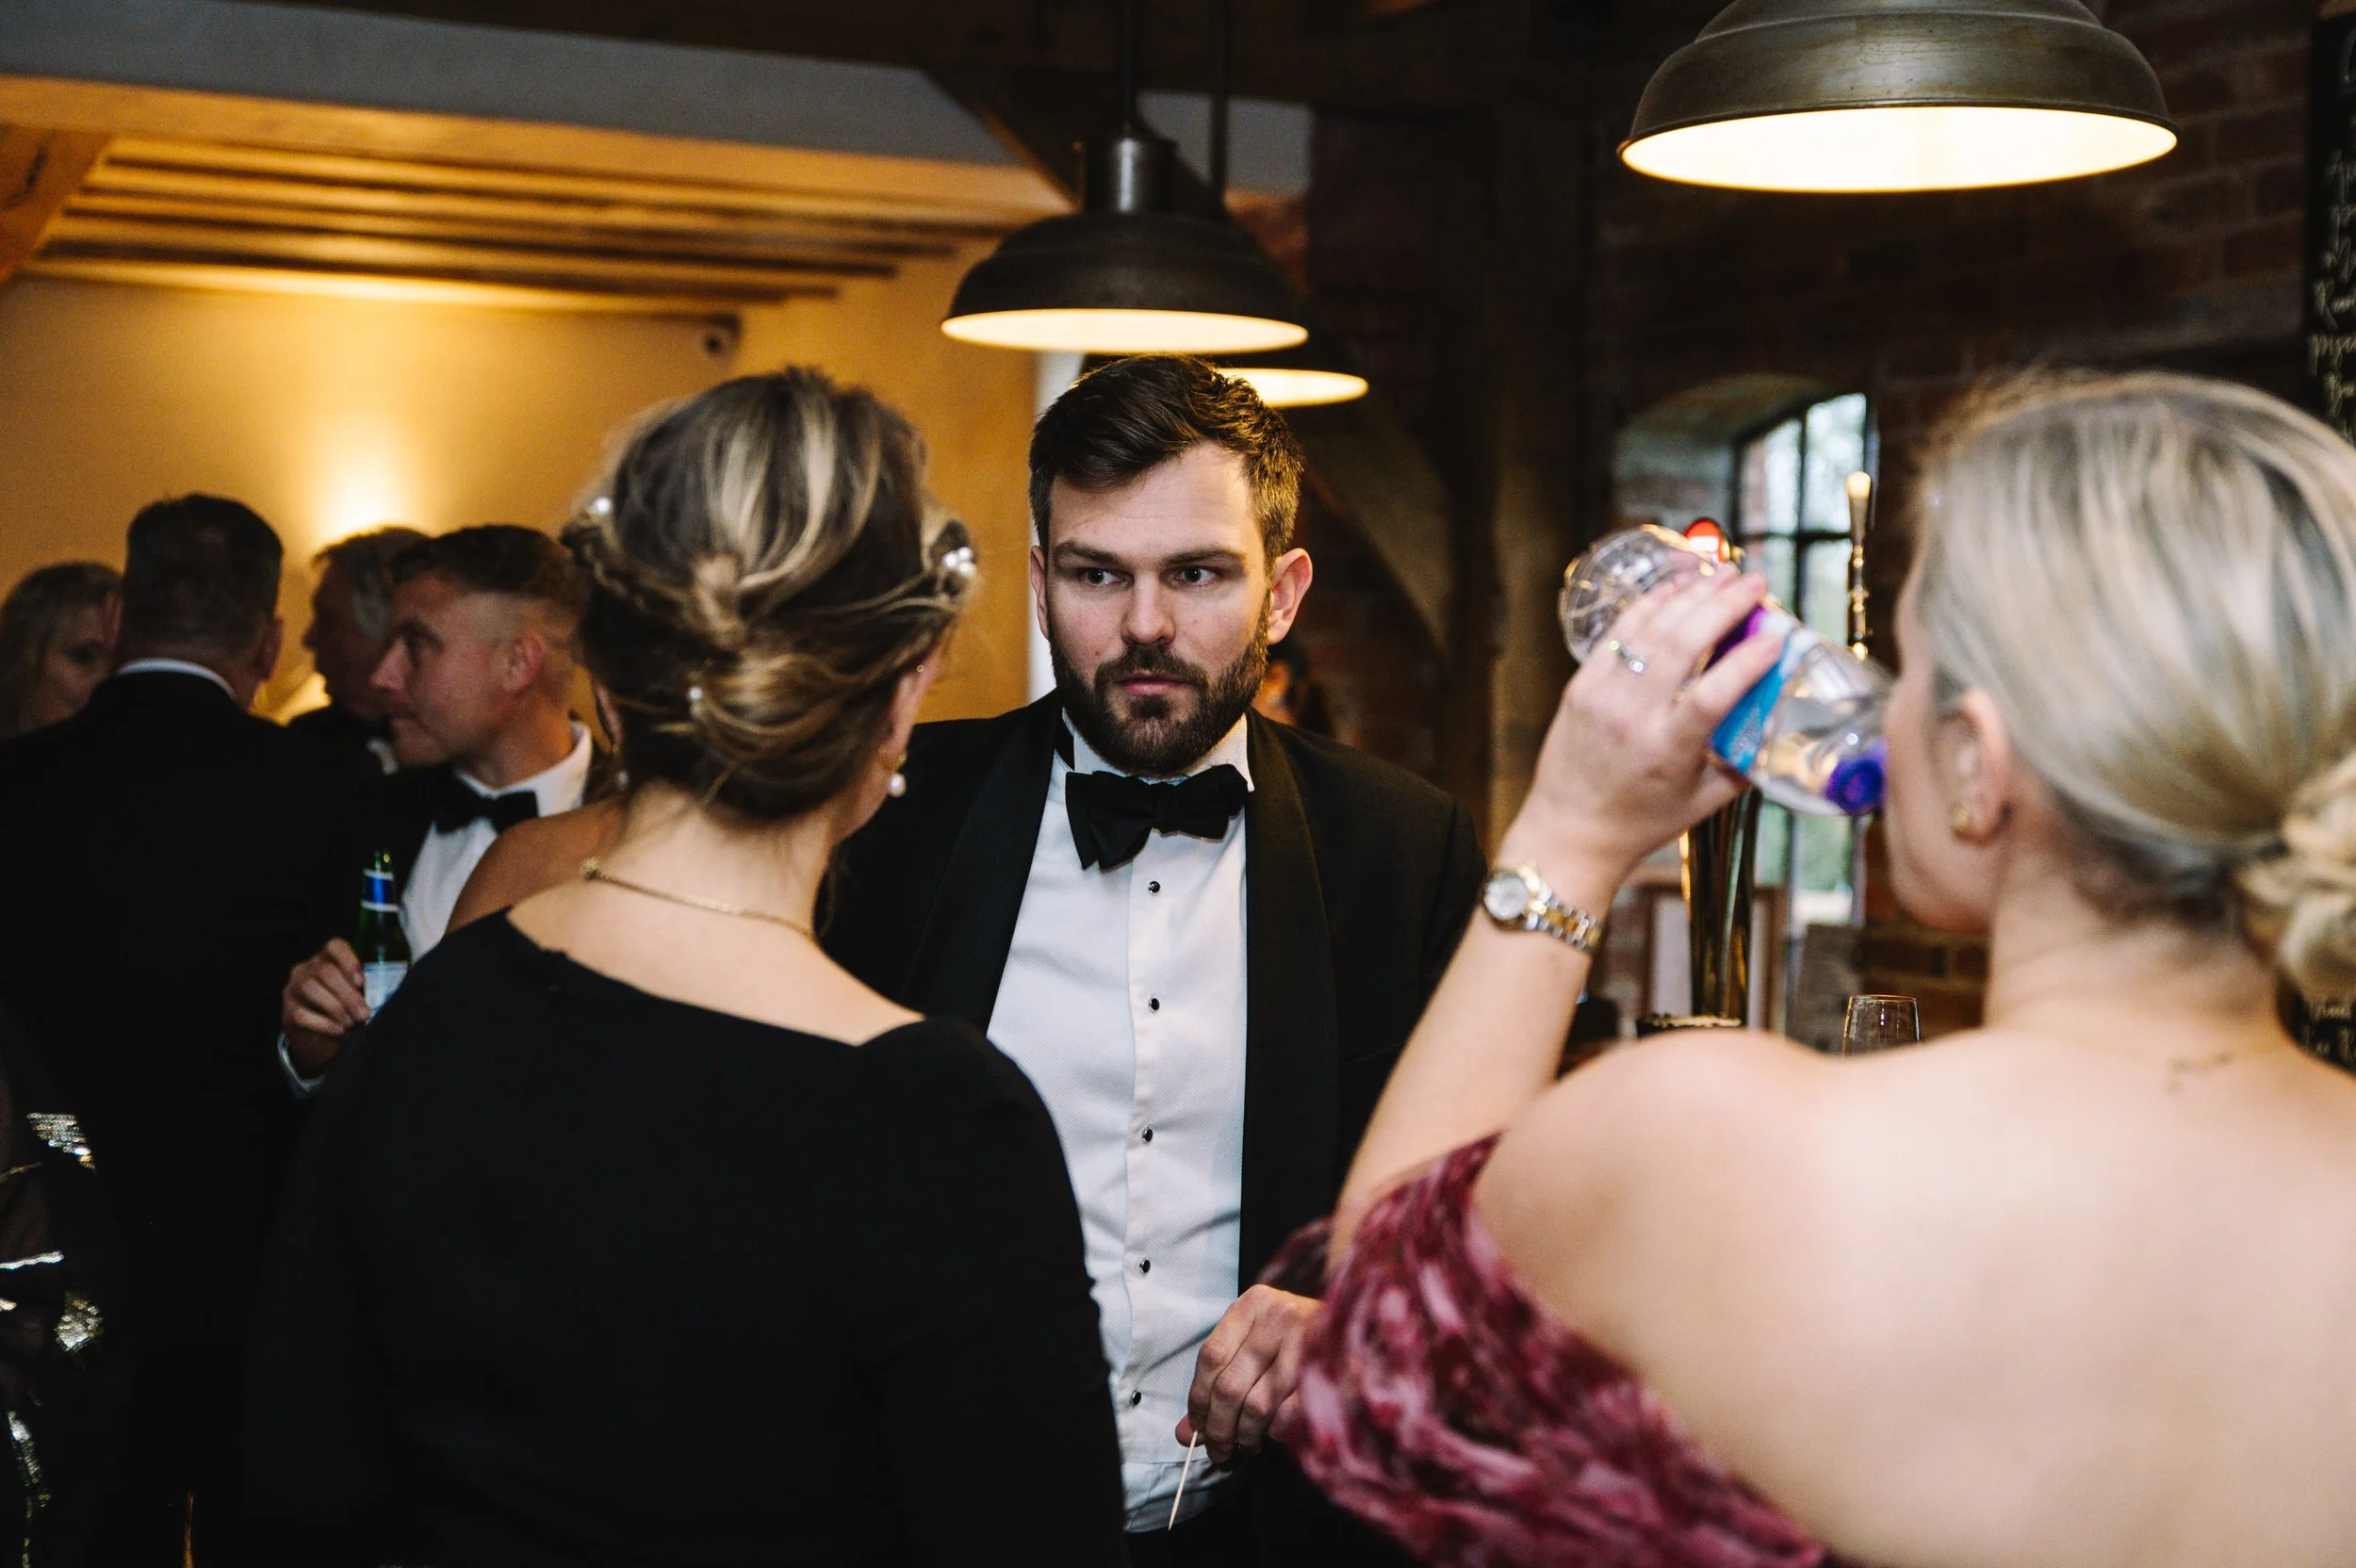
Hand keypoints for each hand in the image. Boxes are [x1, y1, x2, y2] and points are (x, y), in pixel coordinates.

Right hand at [282, 939, 365, 1075]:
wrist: (322, 1039)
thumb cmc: (347, 1010)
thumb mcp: (359, 995)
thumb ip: (370, 987)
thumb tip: (390, 992)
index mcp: (327, 959)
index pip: (334, 946)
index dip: (348, 960)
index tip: (361, 981)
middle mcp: (306, 969)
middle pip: (325, 971)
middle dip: (348, 994)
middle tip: (365, 1013)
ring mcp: (293, 989)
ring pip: (311, 989)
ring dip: (336, 1007)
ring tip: (353, 1022)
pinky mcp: (287, 1012)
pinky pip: (302, 1014)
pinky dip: (324, 1023)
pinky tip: (339, 1030)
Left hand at [1175, 1285, 1317, 1464]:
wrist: (1360, 1324)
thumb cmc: (1298, 1337)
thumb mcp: (1255, 1343)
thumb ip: (1218, 1382)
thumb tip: (1184, 1434)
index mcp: (1254, 1303)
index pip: (1211, 1357)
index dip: (1198, 1400)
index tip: (1197, 1428)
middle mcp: (1279, 1316)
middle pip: (1230, 1386)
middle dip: (1219, 1428)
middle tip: (1218, 1450)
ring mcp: (1307, 1342)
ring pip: (1257, 1406)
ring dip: (1245, 1436)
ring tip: (1246, 1444)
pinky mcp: (1329, 1372)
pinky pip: (1289, 1415)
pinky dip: (1275, 1433)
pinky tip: (1273, 1433)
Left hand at [1507, 565, 1783, 881]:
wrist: (1570, 830)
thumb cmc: (1641, 820)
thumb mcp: (1703, 801)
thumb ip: (1743, 763)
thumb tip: (1780, 719)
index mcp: (1667, 750)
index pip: (1712, 694)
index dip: (1746, 662)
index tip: (1777, 637)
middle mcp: (1632, 717)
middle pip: (1682, 644)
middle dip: (1725, 605)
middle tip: (1756, 581)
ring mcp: (1602, 696)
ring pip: (1650, 629)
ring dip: (1692, 595)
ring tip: (1725, 575)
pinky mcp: (1581, 685)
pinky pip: (1619, 633)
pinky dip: (1651, 605)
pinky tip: (1678, 587)